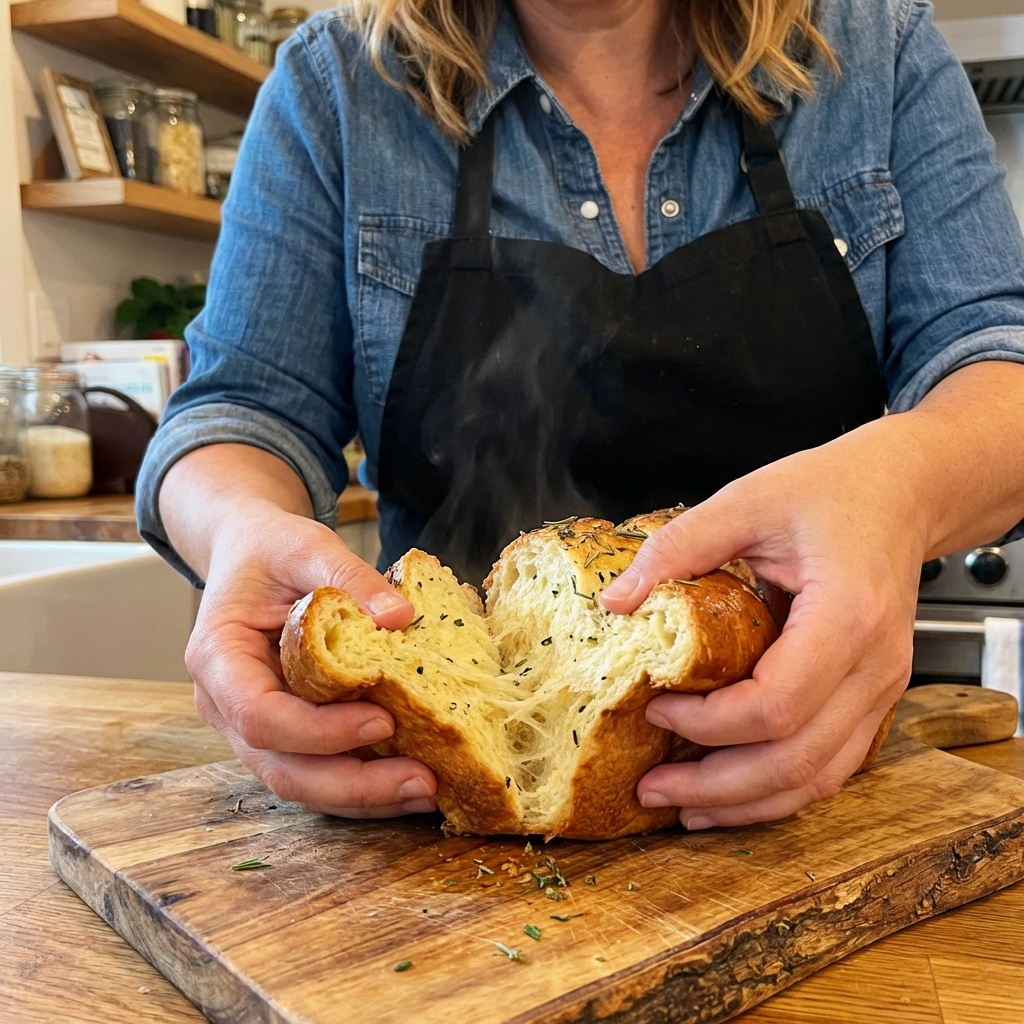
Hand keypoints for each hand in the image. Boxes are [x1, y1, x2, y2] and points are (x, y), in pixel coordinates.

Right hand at [186, 502, 438, 816]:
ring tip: (427, 789)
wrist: (251, 555)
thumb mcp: (307, 545)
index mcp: (218, 656)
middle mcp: (226, 704)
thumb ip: (348, 576)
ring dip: (363, 796)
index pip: (260, 714)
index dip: (319, 730)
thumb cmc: (271, 550)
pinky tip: (410, 780)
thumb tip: (400, 616)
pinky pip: (317, 771)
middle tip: (422, 780)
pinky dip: (362, 784)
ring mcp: (251, 727)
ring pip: (300, 782)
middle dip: (353, 785)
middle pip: (281, 767)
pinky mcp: (284, 734)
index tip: (382, 720)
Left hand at [600, 420, 923, 827]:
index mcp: (847, 616)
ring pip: (819, 778)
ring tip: (684, 806)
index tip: (656, 709)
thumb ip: (679, 547)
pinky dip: (779, 788)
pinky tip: (733, 792)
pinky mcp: (873, 697)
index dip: (709, 723)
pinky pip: (831, 764)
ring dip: (747, 802)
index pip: (776, 704)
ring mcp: (882, 689)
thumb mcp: (746, 501)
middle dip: (717, 786)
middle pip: (796, 760)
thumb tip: (617, 602)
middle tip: (652, 789)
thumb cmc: (831, 492)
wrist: (901, 493)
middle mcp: (876, 667)